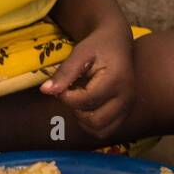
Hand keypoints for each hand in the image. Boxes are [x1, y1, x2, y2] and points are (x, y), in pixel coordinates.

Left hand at [39, 19, 135, 139]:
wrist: (116, 43)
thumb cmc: (98, 46)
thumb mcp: (80, 53)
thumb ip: (64, 72)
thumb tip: (45, 90)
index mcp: (116, 80)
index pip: (86, 101)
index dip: (67, 96)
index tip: (62, 85)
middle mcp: (126, 97)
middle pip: (95, 120)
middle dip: (76, 110)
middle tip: (71, 94)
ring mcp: (128, 107)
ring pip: (101, 130)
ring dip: (84, 120)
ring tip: (79, 100)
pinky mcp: (125, 112)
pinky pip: (106, 130)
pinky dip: (92, 124)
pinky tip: (86, 107)